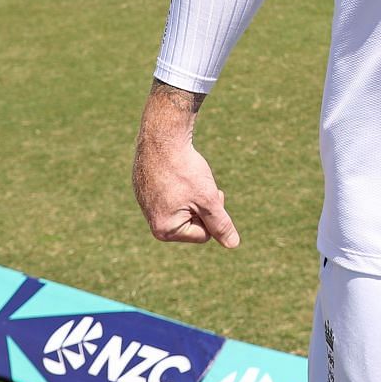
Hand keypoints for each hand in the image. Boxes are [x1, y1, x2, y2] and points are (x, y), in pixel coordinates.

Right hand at [132, 130, 241, 247]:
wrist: (162, 137)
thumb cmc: (185, 170)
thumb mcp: (208, 199)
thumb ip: (220, 224)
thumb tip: (232, 244)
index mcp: (165, 230)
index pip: (204, 234)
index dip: (213, 213)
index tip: (207, 193)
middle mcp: (153, 222)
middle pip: (194, 222)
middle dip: (203, 204)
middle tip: (197, 183)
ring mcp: (148, 205)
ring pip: (186, 206)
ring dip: (194, 194)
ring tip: (185, 176)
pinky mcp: (147, 190)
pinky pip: (173, 194)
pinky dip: (180, 184)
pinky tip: (174, 171)